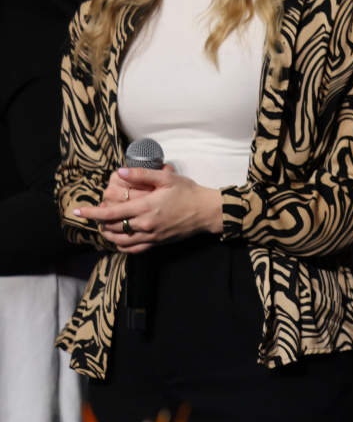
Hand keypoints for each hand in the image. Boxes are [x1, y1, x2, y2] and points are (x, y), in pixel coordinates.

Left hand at [75, 166, 223, 253]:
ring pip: (119, 240)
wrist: (206, 211)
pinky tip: (119, 239)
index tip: (77, 212)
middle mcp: (145, 224)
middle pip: (112, 228)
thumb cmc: (188, 192)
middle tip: (98, 213)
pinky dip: (121, 245)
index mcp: (145, 207)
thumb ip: (142, 174)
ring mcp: (150, 236)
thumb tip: (120, 171)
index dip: (91, 213)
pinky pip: (132, 249)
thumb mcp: (167, 178)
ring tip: (105, 226)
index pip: (110, 213)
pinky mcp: (156, 243)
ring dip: (108, 234)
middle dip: (99, 222)